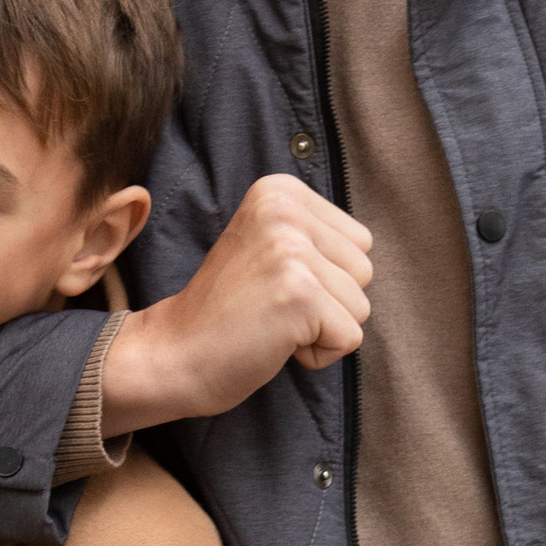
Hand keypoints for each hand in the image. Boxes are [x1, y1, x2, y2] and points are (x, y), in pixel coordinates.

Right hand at [98, 175, 372, 432]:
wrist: (174, 352)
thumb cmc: (226, 311)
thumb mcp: (268, 246)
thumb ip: (315, 236)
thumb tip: (371, 245)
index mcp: (279, 191)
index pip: (358, 241)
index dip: (325, 277)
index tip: (273, 284)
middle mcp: (285, 210)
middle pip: (364, 270)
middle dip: (329, 303)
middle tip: (272, 307)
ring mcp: (292, 250)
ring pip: (360, 306)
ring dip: (323, 329)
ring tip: (273, 323)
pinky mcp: (300, 295)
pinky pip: (349, 338)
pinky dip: (319, 355)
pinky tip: (276, 343)